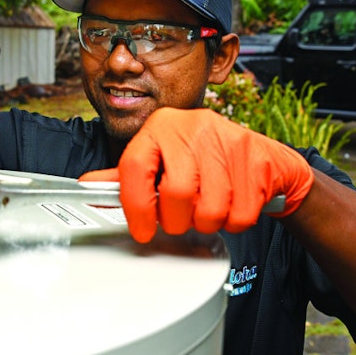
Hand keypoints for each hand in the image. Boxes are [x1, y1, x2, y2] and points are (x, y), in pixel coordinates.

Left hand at [80, 108, 313, 241]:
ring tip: (209, 209)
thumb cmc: (207, 161)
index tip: (142, 229)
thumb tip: (89, 184)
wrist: (266, 159)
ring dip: (208, 222)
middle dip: (178, 220)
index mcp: (162, 125)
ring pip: (209, 209)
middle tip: (183, 218)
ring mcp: (227, 140)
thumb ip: (129, 175)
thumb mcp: (165, 160)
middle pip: (175, 194)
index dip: (134, 207)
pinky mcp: (255, 160)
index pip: (134, 168)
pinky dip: (234, 222)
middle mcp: (192, 126)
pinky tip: (233, 205)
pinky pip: (238, 215)